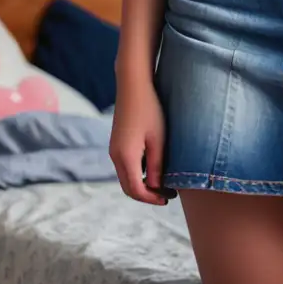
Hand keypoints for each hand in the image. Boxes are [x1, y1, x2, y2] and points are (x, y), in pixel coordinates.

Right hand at [109, 74, 175, 205]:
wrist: (133, 85)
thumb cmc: (150, 110)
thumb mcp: (158, 140)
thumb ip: (157, 166)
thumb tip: (157, 187)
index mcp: (125, 157)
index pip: (136, 190)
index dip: (152, 198)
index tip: (168, 198)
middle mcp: (115, 156)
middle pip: (128, 188)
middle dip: (147, 195)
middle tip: (167, 195)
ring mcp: (114, 149)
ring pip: (126, 177)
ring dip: (142, 185)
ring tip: (163, 183)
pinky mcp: (116, 143)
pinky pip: (125, 166)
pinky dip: (137, 174)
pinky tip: (153, 168)